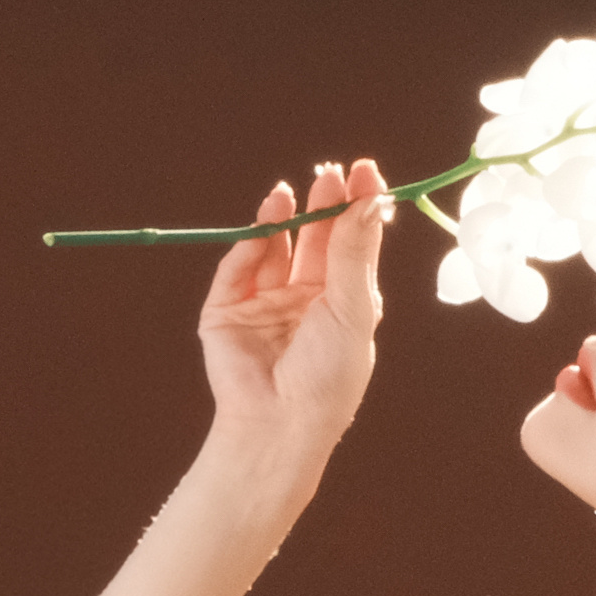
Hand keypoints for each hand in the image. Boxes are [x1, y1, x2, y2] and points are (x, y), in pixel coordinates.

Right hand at [198, 159, 387, 469]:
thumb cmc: (328, 378)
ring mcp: (265, 302)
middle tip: (330, 173)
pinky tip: (265, 227)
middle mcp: (306, 299)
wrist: (279, 424)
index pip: (352, 243)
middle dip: (322, 205)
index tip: (364, 172)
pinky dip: (249, 246)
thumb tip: (368, 202)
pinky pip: (237, 269)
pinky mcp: (227, 310)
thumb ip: (354, 254)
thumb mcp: (353, 310)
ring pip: (273, 247)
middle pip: (314, 238)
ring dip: (281, 218)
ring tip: (288, 192)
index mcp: (343, 303)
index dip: (357, 207)